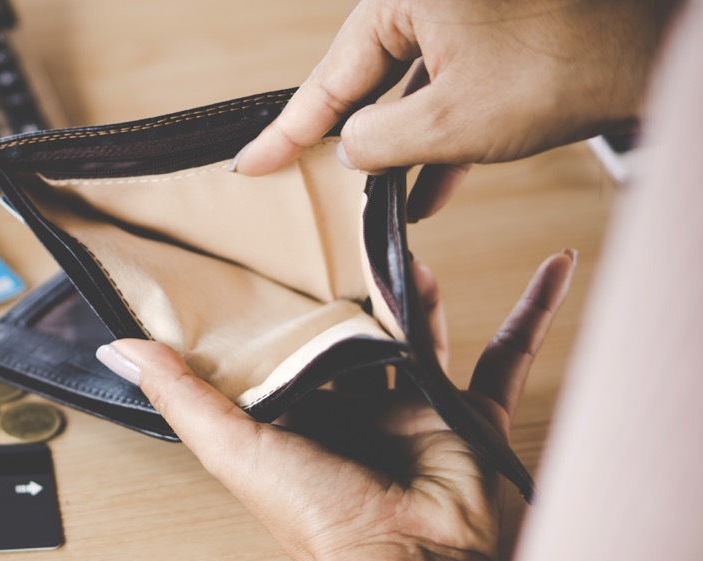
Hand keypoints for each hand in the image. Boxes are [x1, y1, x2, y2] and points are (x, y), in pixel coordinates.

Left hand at [95, 251, 574, 560]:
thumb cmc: (318, 517)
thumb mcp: (233, 447)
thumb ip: (180, 393)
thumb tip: (117, 346)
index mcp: (294, 419)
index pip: (283, 349)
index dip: (277, 304)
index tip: (268, 249)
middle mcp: (352, 413)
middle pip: (352, 334)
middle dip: (348, 288)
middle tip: (340, 227)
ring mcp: (414, 412)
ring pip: (420, 333)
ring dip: (417, 288)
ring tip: (407, 233)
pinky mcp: (468, 415)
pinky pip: (506, 354)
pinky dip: (531, 312)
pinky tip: (552, 267)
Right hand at [235, 0, 671, 220]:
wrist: (651, 54)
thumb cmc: (560, 68)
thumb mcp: (446, 121)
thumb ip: (377, 139)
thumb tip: (348, 148)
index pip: (329, 75)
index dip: (287, 130)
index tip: (250, 164)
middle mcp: (427, 0)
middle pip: (364, 77)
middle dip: (342, 137)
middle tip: (293, 176)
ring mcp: (464, 16)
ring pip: (408, 90)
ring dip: (395, 148)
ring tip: (372, 200)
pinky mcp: (495, 38)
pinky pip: (447, 91)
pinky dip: (436, 139)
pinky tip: (427, 191)